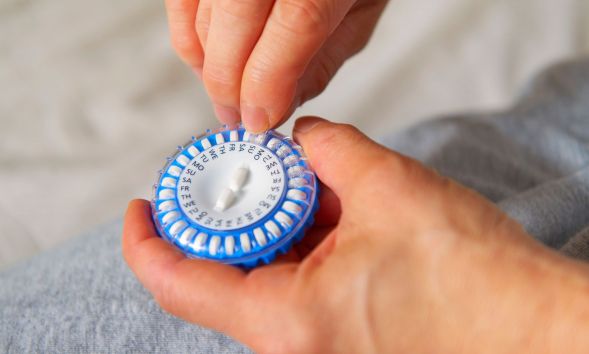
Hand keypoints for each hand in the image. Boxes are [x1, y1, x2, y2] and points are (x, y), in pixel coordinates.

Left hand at [123, 117, 588, 352]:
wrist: (532, 332)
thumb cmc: (470, 278)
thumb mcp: (390, 188)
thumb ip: (331, 148)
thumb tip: (305, 135)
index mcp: (284, 319)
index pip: (179, 281)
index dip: (148, 238)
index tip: (142, 202)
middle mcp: (290, 342)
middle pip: (222, 273)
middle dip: (228, 216)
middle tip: (244, 172)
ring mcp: (315, 342)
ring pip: (263, 275)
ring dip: (272, 225)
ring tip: (300, 185)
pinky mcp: (340, 334)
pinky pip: (297, 284)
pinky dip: (300, 242)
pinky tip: (327, 211)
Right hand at [165, 0, 387, 131]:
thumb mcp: (360, 12)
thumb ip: (322, 61)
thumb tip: (278, 107)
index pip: (293, 28)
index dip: (268, 86)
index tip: (260, 120)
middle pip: (234, 28)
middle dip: (230, 88)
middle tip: (236, 117)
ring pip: (202, 20)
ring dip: (210, 69)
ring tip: (227, 94)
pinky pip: (181, 5)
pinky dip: (188, 39)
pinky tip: (208, 62)